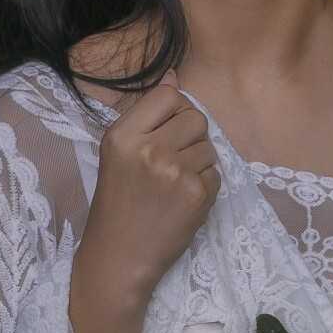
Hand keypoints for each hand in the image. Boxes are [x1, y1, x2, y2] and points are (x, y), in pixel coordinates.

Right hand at [83, 67, 220, 293]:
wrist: (120, 257)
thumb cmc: (116, 204)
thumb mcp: (117, 154)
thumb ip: (147, 115)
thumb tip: (175, 75)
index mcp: (123, 135)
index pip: (168, 95)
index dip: (175, 110)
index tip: (166, 131)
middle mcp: (149, 149)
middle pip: (196, 117)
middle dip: (190, 136)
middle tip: (172, 161)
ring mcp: (175, 172)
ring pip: (209, 146)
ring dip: (199, 162)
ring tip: (174, 184)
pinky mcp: (197, 194)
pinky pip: (216, 173)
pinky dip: (205, 185)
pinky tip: (182, 201)